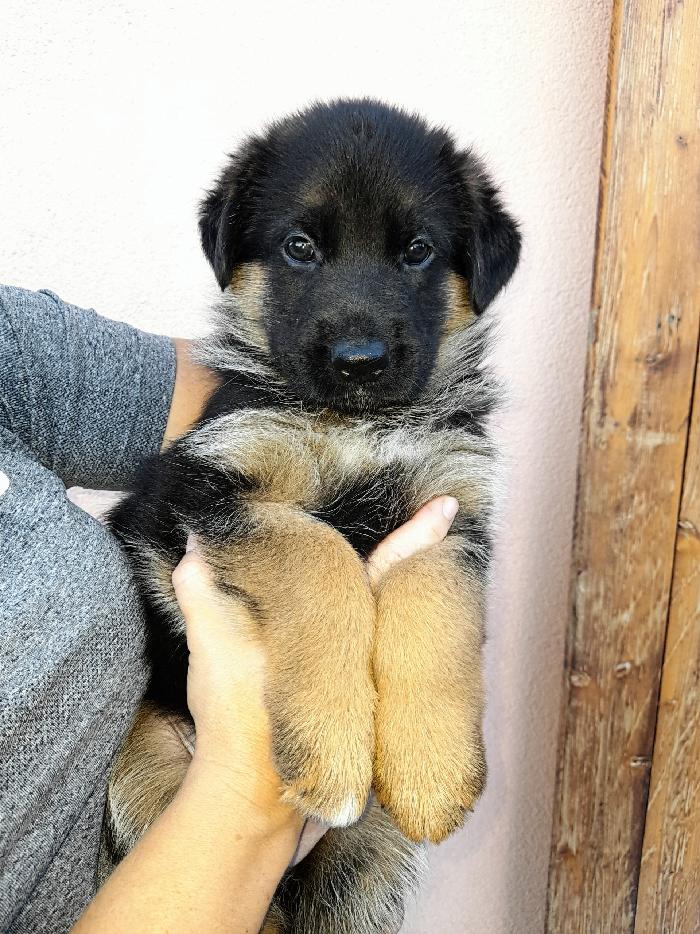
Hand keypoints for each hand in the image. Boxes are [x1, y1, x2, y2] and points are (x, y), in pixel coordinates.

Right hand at [171, 496, 458, 848]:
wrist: (252, 804)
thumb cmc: (241, 722)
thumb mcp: (217, 653)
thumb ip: (204, 595)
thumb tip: (197, 543)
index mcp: (344, 629)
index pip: (388, 567)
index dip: (418, 535)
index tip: (449, 505)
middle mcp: (363, 652)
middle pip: (395, 591)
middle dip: (414, 553)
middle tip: (434, 516)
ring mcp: (360, 679)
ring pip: (381, 622)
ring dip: (390, 588)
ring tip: (401, 552)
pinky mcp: (348, 702)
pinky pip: (361, 650)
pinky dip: (359, 626)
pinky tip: (342, 619)